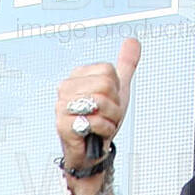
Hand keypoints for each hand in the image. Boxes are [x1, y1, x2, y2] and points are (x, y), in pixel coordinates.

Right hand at [55, 40, 140, 174]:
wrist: (92, 153)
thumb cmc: (100, 122)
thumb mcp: (118, 90)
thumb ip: (125, 64)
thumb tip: (133, 41)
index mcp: (77, 76)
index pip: (108, 72)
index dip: (115, 90)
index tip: (108, 102)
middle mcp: (66, 89)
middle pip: (104, 85)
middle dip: (113, 106)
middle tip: (105, 116)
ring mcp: (62, 106)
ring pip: (100, 103)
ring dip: (109, 119)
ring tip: (101, 124)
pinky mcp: (63, 124)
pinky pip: (94, 121)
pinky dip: (103, 130)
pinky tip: (95, 133)